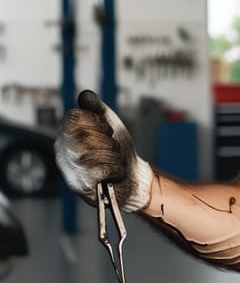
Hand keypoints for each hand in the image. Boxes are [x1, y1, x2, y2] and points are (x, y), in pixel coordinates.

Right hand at [54, 90, 152, 211]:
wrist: (134, 178)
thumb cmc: (120, 152)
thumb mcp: (110, 125)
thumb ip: (97, 109)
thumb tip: (85, 95)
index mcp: (67, 135)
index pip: (74, 117)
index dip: (97, 122)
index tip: (108, 131)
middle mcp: (63, 152)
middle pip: (83, 136)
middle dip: (107, 141)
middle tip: (114, 149)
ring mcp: (69, 171)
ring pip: (90, 154)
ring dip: (113, 157)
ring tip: (115, 162)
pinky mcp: (81, 188)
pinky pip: (100, 171)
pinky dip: (116, 170)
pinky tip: (115, 174)